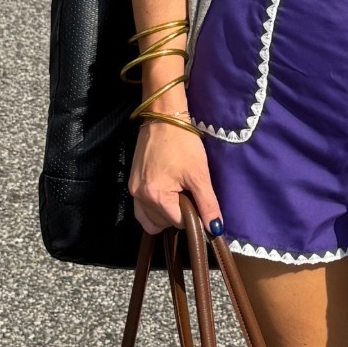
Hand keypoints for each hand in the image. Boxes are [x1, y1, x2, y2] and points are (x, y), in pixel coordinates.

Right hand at [128, 121, 223, 236]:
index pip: (177, 223)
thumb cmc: (183, 143)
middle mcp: (140, 196)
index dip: (192, 216)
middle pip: (162, 223)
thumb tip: (215, 228)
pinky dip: (153, 209)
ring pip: (148, 220)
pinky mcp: (132, 183)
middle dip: (177, 215)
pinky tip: (166, 196)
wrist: (163, 118)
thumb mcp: (199, 175)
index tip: (199, 201)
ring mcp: (133, 190)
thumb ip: (207, 204)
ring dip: (164, 216)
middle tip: (188, 195)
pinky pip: (140, 208)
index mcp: (156, 196)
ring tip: (178, 198)